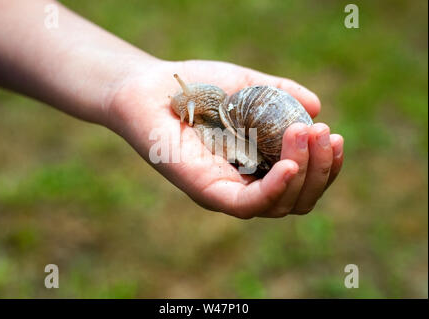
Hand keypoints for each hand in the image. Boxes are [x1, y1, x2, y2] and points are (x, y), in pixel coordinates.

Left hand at [106, 59, 343, 218]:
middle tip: (325, 133)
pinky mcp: (207, 193)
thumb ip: (281, 94)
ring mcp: (226, 192)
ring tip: (306, 134)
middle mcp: (245, 185)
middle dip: (320, 169)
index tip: (333, 134)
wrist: (152, 86)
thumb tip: (316, 107)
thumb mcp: (249, 85)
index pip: (302, 182)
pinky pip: (248, 205)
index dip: (325, 166)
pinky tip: (290, 165)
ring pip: (280, 206)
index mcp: (258, 167)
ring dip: (304, 173)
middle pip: (298, 199)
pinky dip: (275, 189)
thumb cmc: (198, 86)